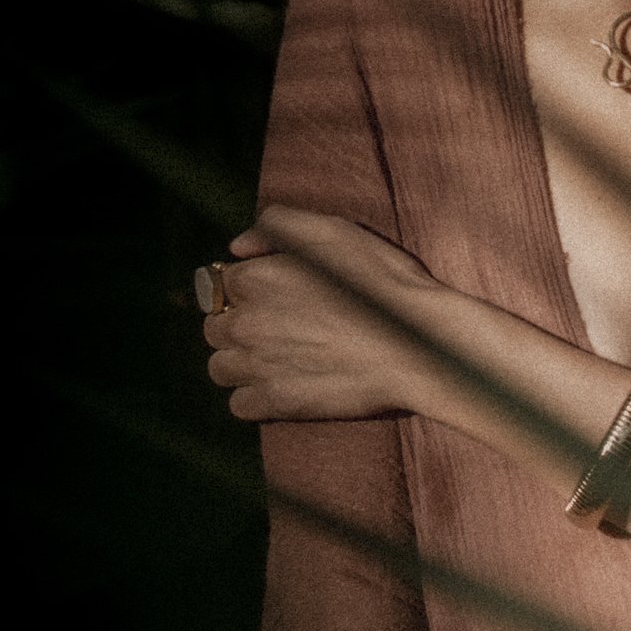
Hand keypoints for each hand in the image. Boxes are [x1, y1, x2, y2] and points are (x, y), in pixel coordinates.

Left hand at [200, 203, 443, 420]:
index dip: (245, 289)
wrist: (417, 343)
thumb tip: (237, 247)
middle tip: (274, 329)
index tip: (271, 297)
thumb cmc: (382, 283)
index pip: (222, 284)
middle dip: (236, 326)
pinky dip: (253, 398)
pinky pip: (239, 405)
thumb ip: (275, 225)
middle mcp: (247, 321)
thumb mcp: (333, 231)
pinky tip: (280, 387)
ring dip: (239, 363)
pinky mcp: (277, 402)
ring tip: (273, 360)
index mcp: (256, 278)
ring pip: (220, 368)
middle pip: (214, 328)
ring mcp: (259, 365)